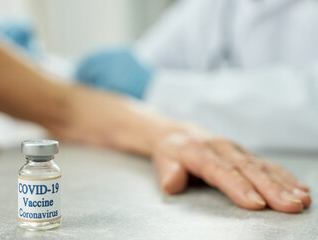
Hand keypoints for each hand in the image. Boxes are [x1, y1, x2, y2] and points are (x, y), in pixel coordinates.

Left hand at [153, 127, 310, 212]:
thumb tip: (172, 183)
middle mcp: (222, 148)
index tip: (256, 203)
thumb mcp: (163, 158)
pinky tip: (300, 188)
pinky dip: (285, 176)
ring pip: (262, 166)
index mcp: (199, 151)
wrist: (181, 133)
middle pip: (247, 168)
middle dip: (271, 188)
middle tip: (290, 205)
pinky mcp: (245, 153)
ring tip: (301, 200)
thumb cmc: (173, 150)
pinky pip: (267, 164)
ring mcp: (236, 150)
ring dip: (283, 183)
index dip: (238, 186)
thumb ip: (168, 171)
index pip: (220, 170)